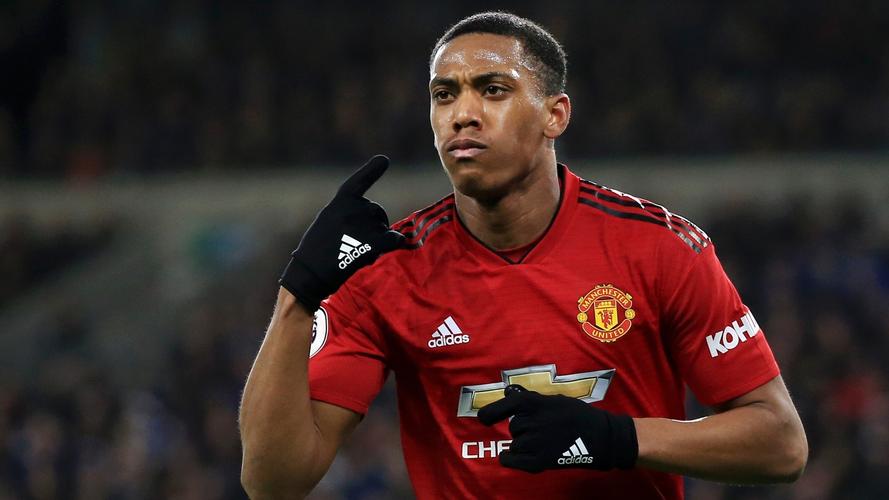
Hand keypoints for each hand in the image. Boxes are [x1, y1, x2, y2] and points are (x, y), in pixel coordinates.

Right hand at [279, 155, 404, 310]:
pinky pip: (393, 239)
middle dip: (374, 224)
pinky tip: (395, 244)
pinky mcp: (371, 244)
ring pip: (383, 228)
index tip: (383, 160)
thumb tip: (374, 219)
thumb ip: (348, 213)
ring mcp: (364, 226)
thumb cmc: (316, 249)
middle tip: (356, 242)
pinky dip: (395, 241)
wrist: (310, 273)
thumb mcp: (328, 220)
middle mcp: (354, 209)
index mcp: (341, 201)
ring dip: (376, 240)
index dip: (372, 170)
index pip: (359, 181)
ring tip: (356, 253)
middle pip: (376, 212)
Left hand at [477, 384, 637, 472]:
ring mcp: (535, 442)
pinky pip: (512, 460)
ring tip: (544, 442)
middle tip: (543, 429)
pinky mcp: (539, 461)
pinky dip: (510, 458)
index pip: (507, 405)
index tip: (483, 419)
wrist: (600, 438)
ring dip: (523, 444)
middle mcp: (533, 421)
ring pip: (516, 443)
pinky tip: (515, 456)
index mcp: (537, 403)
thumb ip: (531, 398)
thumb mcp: (555, 400)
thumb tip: (507, 393)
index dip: (492, 412)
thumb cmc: (578, 416)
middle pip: (514, 427)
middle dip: (523, 429)